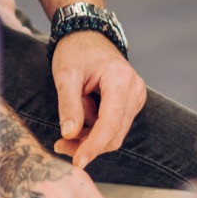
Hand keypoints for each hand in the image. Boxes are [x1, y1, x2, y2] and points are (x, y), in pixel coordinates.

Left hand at [49, 30, 145, 167]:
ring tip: (71, 119)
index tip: (77, 162)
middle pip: (114, 134)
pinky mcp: (131, 102)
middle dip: (87, 144)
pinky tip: (82, 115)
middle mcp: (134, 90)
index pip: (110, 125)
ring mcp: (136, 97)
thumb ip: (68, 105)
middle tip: (60, 144)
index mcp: (120, 80)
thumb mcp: (65, 75)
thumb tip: (69, 135)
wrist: (88, 36)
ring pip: (115, 133)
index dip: (93, 146)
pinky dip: (96, 128)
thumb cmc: (75, 52)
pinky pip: (114, 126)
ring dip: (90, 136)